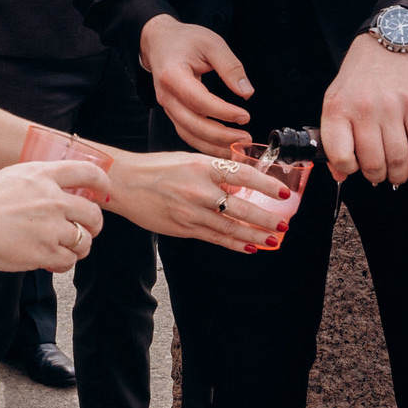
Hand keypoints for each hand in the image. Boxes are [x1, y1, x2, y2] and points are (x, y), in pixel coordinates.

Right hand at [0, 161, 108, 273]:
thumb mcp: (10, 177)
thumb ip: (35, 182)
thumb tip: (47, 189)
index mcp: (42, 176)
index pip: (87, 172)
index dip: (102, 182)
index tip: (104, 191)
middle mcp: (53, 200)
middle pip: (93, 214)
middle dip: (94, 225)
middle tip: (87, 230)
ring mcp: (51, 227)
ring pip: (84, 241)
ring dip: (78, 247)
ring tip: (64, 250)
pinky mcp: (45, 253)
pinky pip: (68, 261)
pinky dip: (63, 263)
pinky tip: (50, 262)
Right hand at [104, 150, 291, 252]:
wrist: (123, 183)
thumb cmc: (155, 168)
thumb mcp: (188, 160)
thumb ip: (214, 172)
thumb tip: (240, 184)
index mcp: (202, 167)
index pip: (242, 176)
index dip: (266, 185)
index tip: (284, 193)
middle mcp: (199, 191)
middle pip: (241, 208)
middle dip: (266, 218)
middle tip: (284, 223)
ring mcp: (191, 212)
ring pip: (230, 228)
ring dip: (255, 235)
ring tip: (274, 238)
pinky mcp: (183, 228)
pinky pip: (214, 238)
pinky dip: (234, 244)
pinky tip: (249, 247)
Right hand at [139, 14, 252, 156]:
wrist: (159, 42)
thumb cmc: (185, 40)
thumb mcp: (212, 43)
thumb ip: (230, 66)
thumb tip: (246, 92)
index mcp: (173, 75)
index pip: (199, 100)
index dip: (222, 112)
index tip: (245, 116)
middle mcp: (166, 96)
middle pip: (192, 124)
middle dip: (221, 136)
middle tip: (245, 138)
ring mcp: (167, 107)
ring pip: (189, 134)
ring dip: (214, 145)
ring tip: (238, 148)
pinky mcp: (173, 113)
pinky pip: (188, 134)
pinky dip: (205, 144)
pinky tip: (223, 147)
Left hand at [320, 33, 407, 185]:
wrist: (385, 46)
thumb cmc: (358, 77)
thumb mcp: (336, 101)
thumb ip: (334, 137)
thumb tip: (339, 174)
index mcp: (338, 109)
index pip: (340, 156)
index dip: (347, 170)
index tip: (354, 168)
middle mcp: (364, 109)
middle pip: (372, 162)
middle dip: (376, 176)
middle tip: (379, 176)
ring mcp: (391, 107)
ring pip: (397, 158)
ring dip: (398, 175)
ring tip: (397, 175)